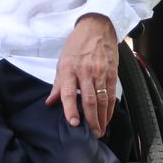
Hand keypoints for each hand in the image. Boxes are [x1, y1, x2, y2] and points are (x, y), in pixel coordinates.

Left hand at [46, 14, 117, 136]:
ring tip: (100, 131)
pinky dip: (110, 108)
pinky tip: (107, 117)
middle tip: (92, 134)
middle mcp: (85, 71)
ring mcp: (100, 72)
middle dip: (90, 119)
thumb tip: (50, 103)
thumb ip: (58, 85)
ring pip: (102, 99)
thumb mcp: (62, 62)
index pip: (68, 93)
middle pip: (88, 99)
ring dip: (102, 117)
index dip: (70, 109)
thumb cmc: (76, 45)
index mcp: (69, 69)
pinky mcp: (112, 72)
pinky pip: (111, 93)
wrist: (97, 27)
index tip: (73, 123)